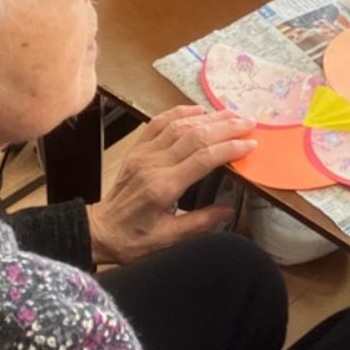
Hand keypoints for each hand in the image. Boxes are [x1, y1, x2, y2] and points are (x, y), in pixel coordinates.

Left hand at [86, 105, 256, 264]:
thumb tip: (228, 208)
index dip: (229, 148)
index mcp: (163, 187)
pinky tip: (198, 109)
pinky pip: (158, 123)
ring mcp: (144, 154)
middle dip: (225, 127)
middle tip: (249, 123)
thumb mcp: (169, 239)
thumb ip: (200, 222)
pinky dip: (179, 112)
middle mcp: (153, 164)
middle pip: (195, 136)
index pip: (203, 159)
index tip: (250, 143)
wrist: (99, 231)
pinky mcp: (137, 150)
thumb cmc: (133, 240)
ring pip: (180, 126)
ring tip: (232, 114)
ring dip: (208, 117)